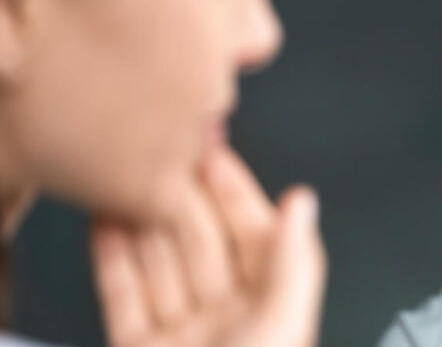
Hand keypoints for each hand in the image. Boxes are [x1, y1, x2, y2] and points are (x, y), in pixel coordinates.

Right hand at [90, 145, 326, 346]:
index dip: (234, 189)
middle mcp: (228, 318)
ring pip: (159, 263)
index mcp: (272, 307)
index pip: (254, 231)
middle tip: (159, 152)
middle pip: (201, 242)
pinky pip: (122, 295)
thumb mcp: (282, 321)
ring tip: (125, 175)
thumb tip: (304, 200)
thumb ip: (292, 260)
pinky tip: (102, 221)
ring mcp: (182, 334)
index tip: (211, 149)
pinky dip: (110, 257)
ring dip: (141, 219)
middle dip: (180, 196)